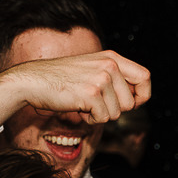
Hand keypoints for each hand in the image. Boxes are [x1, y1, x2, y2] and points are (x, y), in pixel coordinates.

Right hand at [0, 50, 150, 132]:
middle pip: (131, 103)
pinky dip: (90, 119)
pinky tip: (77, 107)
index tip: (132, 103)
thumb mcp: (92, 69)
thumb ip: (113, 78)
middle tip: (94, 102)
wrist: (31, 81)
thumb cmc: (61, 80)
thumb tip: (137, 98)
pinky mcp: (91, 93)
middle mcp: (109, 65)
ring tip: (82, 101)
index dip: (142, 95)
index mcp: (111, 57)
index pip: (145, 76)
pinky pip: (102, 118)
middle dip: (114, 110)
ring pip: (117, 113)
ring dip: (100, 114)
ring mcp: (101, 78)